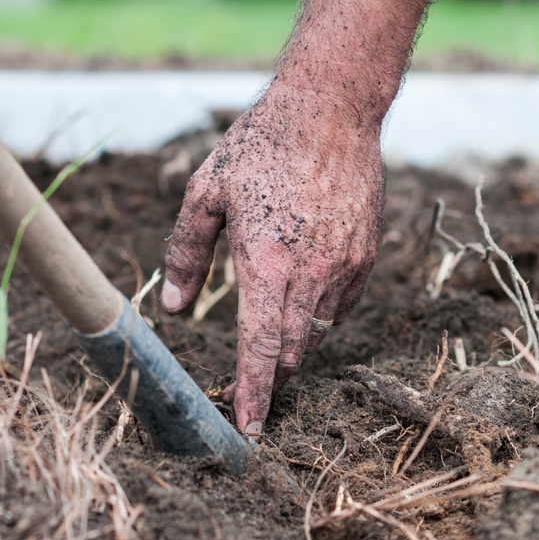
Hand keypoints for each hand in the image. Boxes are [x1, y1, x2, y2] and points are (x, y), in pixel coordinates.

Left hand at [160, 84, 383, 435]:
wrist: (330, 109)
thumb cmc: (260, 145)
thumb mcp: (205, 194)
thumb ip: (184, 255)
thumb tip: (173, 307)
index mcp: (266, 264)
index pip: (260, 351)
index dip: (253, 396)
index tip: (248, 430)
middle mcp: (311, 274)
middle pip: (292, 353)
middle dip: (271, 378)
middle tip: (251, 386)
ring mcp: (345, 266)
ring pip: (318, 332)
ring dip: (293, 346)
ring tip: (272, 336)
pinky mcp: (365, 255)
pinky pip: (342, 305)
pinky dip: (319, 315)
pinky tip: (301, 294)